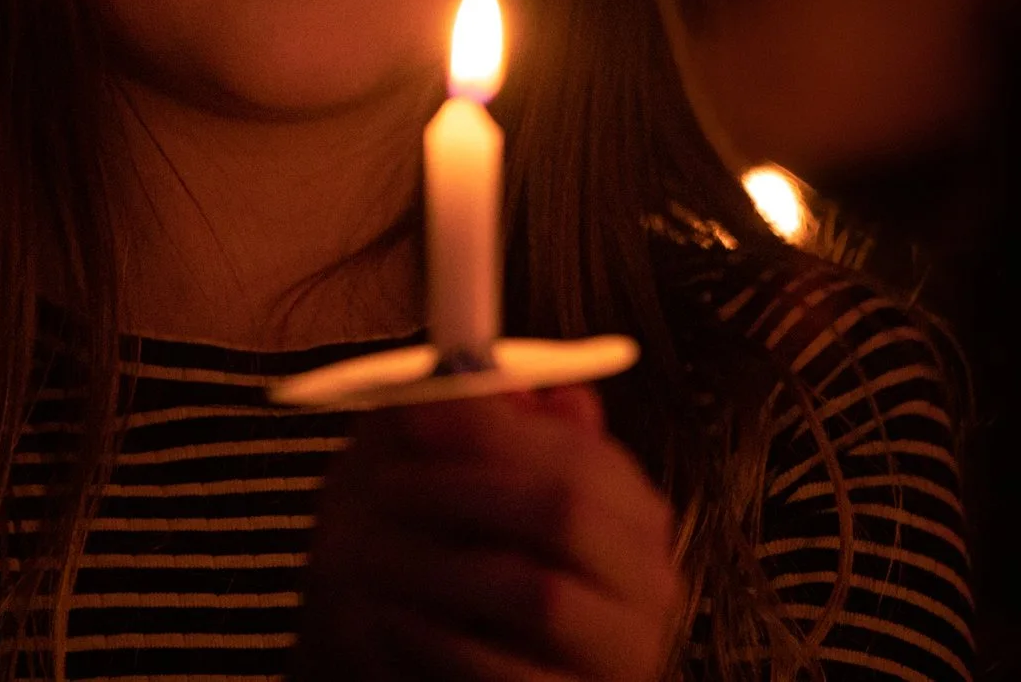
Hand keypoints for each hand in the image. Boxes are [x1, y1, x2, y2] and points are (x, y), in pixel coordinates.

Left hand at [299, 385, 685, 681]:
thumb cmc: (468, 571)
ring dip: (443, 567)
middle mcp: (650, 584)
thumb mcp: (477, 492)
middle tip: (385, 484)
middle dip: (464, 489)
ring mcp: (625, 655)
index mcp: (634, 516)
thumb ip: (485, 431)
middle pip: (566, 513)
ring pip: (540, 595)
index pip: (580, 455)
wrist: (447, 675)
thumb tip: (468, 370)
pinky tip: (394, 622)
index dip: (490, 429)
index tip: (414, 413)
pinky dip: (444, 645)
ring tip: (371, 555)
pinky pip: (514, 676)